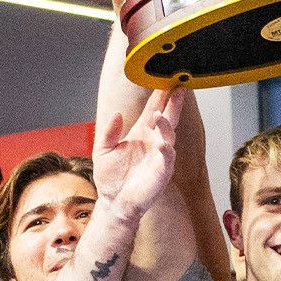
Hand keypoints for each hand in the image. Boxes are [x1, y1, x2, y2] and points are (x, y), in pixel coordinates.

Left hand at [94, 86, 183, 216]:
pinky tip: (162, 143)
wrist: (114, 202)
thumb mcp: (102, 149)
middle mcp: (153, 141)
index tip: (163, 79)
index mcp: (140, 133)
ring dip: (166, 124)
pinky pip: (167, 157)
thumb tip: (117, 115)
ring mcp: (159, 155)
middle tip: (178, 86)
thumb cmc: (110, 178)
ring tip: (159, 115)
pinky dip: (166, 149)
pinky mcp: (162, 171)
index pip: (152, 109)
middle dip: (173, 102)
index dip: (158, 95)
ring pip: (168, 134)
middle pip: (167, 117)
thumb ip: (108, 131)